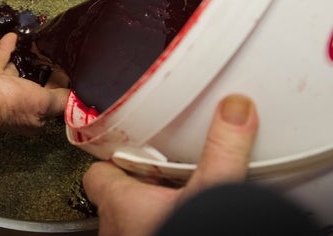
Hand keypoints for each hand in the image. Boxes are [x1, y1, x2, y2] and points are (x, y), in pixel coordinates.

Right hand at [0, 32, 68, 131]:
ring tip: (40, 45)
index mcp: (33, 118)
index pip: (53, 104)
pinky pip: (1, 58)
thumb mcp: (44, 102)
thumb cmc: (12, 101)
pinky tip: (14, 35)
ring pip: (17, 73)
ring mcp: (0, 90)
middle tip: (58, 55)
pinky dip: (8, 47)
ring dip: (27, 61)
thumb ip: (60, 99)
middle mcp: (17, 106)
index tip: (72, 72)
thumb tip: (76, 98)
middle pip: (36, 88)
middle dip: (45, 74)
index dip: (62, 90)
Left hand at [82, 94, 258, 235]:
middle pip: (118, 198)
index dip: (114, 160)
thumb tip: (234, 109)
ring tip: (183, 202)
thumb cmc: (186, 234)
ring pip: (131, 224)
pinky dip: (159, 229)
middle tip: (170, 175)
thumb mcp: (212, 191)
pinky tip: (187, 225)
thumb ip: (223, 147)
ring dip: (151, 214)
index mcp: (121, 203)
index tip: (131, 148)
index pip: (98, 173)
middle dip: (142, 187)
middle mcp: (116, 230)